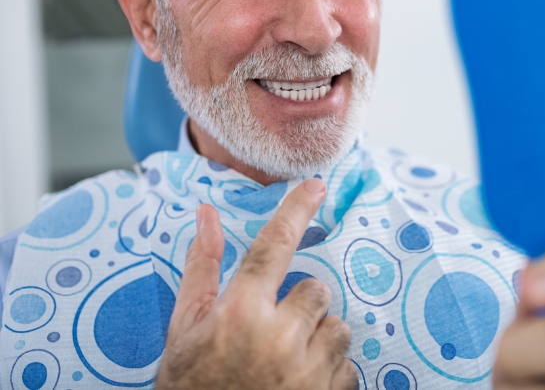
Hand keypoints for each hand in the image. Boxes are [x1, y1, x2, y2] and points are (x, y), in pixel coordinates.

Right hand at [156, 178, 356, 389]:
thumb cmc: (189, 388)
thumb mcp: (185, 330)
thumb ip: (201, 268)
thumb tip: (206, 214)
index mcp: (240, 313)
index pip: (274, 245)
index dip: (296, 210)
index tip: (316, 186)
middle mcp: (279, 337)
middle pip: (318, 290)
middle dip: (301, 306)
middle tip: (274, 331)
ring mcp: (308, 371)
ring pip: (338, 327)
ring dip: (319, 339)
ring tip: (286, 363)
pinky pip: (348, 366)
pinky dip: (330, 373)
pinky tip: (299, 386)